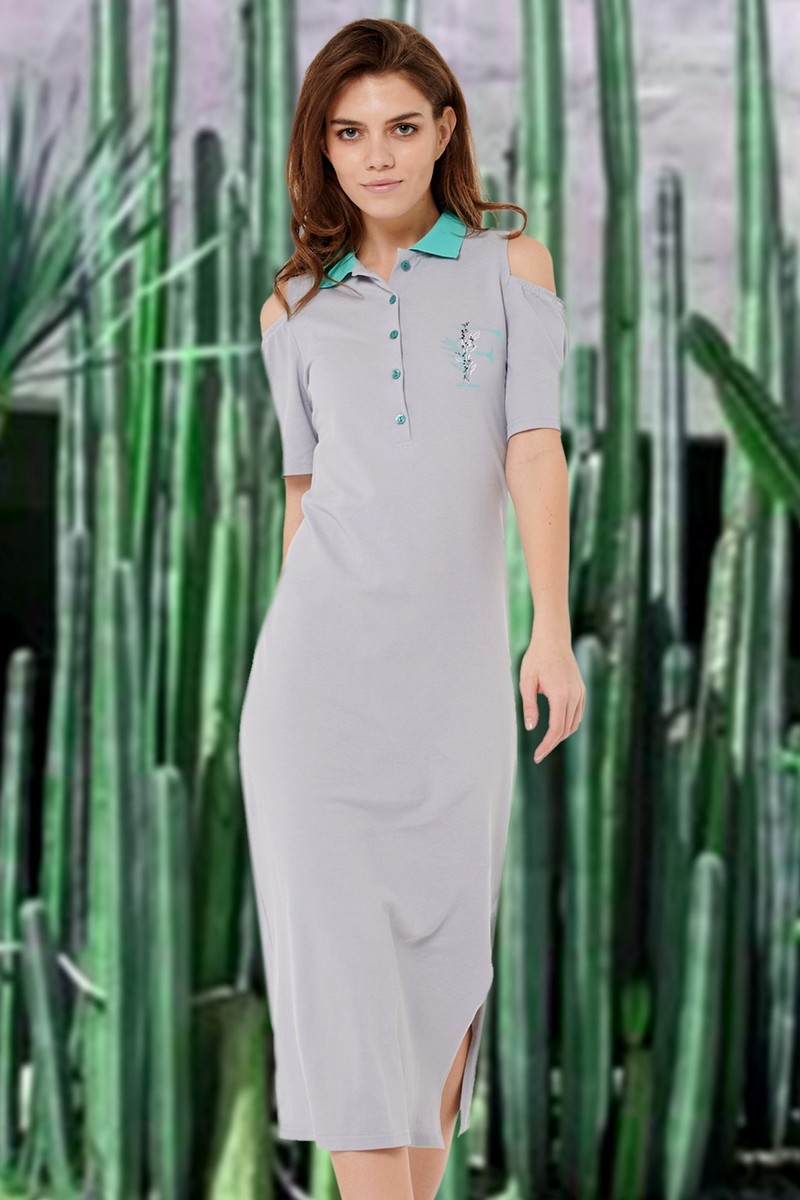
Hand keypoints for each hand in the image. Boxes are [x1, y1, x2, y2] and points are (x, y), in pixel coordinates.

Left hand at [519, 632, 585, 762]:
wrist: (553, 639)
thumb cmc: (536, 658)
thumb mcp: (526, 682)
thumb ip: (529, 706)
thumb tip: (531, 728)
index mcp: (560, 695)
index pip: (556, 729)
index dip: (547, 745)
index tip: (538, 756)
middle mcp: (574, 695)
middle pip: (566, 729)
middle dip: (552, 744)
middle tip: (539, 754)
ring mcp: (580, 693)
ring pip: (574, 723)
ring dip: (561, 735)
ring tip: (546, 743)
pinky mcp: (581, 690)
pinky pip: (578, 714)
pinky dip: (568, 724)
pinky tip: (557, 728)